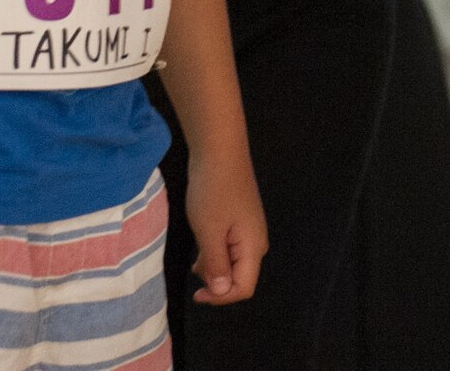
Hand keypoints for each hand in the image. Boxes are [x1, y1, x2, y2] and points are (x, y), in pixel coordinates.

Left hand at [187, 148, 267, 305]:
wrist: (219, 150)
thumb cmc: (213, 191)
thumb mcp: (209, 232)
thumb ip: (216, 265)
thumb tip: (220, 292)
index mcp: (253, 247)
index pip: (243, 289)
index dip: (221, 298)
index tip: (197, 293)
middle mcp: (256, 242)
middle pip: (240, 278)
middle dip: (217, 282)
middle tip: (194, 270)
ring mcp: (249, 230)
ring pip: (233, 263)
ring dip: (214, 267)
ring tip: (195, 257)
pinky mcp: (240, 220)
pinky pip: (230, 248)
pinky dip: (215, 253)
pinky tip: (202, 245)